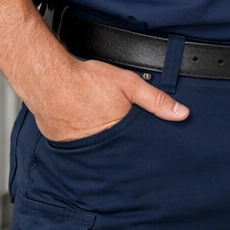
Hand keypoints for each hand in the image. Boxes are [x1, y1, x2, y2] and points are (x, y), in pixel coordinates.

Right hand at [27, 56, 188, 141]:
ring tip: (96, 123)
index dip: (141, 147)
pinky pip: (76, 144)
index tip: (145, 149)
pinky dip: (80, 137)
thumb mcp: (129, 85)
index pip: (135, 149)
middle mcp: (98, 145)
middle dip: (121, 146)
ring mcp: (77, 147)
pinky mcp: (61, 142)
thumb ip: (156, 100)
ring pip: (96, 149)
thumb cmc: (86, 81)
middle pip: (116, 150)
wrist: (49, 79)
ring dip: (99, 142)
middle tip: (115, 128)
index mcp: (118, 134)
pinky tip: (81, 123)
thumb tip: (181, 114)